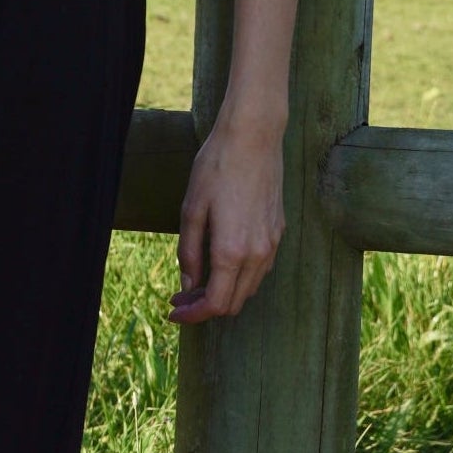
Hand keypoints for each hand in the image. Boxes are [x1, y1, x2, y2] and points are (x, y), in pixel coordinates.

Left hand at [171, 112, 285, 323]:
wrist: (254, 137)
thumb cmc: (217, 168)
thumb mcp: (192, 210)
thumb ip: (190, 253)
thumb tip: (189, 286)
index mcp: (231, 251)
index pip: (214, 304)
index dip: (192, 315)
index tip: (174, 312)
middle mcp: (257, 254)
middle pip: (233, 303)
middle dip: (205, 307)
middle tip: (181, 297)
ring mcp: (272, 244)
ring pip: (249, 289)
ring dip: (224, 293)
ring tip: (198, 281)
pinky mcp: (279, 231)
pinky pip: (260, 269)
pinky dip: (239, 277)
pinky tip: (222, 262)